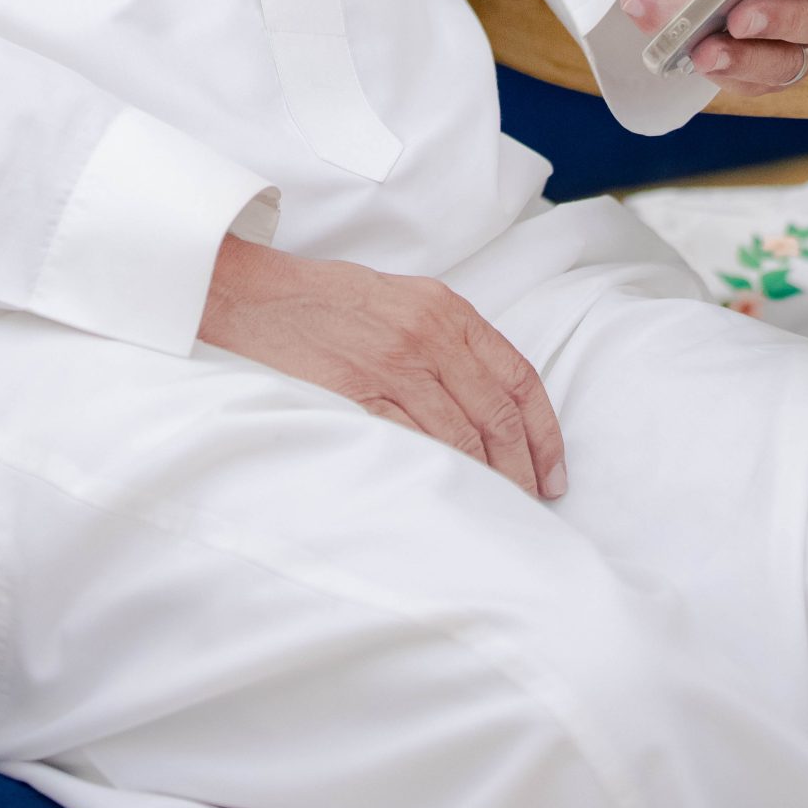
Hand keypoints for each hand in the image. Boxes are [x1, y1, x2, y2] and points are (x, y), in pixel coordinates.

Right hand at [198, 235, 565, 497]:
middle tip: (532, 504)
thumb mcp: (400, 299)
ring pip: (461, 439)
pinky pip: (413, 445)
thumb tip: (486, 399)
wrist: (254, 295)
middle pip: (497, 416)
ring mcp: (393, 365)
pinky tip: (449, 499)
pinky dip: (437, 477)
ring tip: (497, 513)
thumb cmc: (324, 300)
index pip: (517, 377)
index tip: (553, 470)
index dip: (543, 432)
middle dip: (523, 469)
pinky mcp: (357, 395)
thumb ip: (446, 338)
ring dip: (487, 483)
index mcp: (445, 309)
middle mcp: (428, 335)